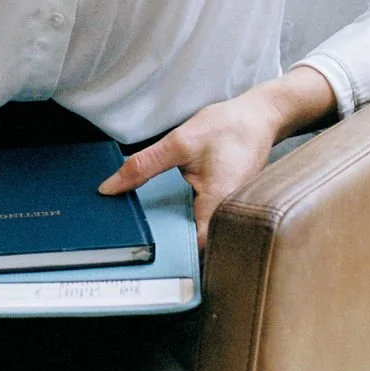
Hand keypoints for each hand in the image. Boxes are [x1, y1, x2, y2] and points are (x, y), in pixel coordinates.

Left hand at [98, 67, 335, 252]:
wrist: (260, 118)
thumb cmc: (228, 128)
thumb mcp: (179, 142)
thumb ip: (143, 166)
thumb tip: (110, 188)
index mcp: (218, 204)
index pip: (192, 247)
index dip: (165, 252)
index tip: (137, 249)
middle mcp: (226, 216)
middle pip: (190, 243)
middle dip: (162, 242)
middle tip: (130, 239)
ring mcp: (227, 213)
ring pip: (194, 231)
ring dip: (170, 228)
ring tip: (141, 225)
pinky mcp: (223, 206)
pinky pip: (199, 219)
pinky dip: (180, 215)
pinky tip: (162, 208)